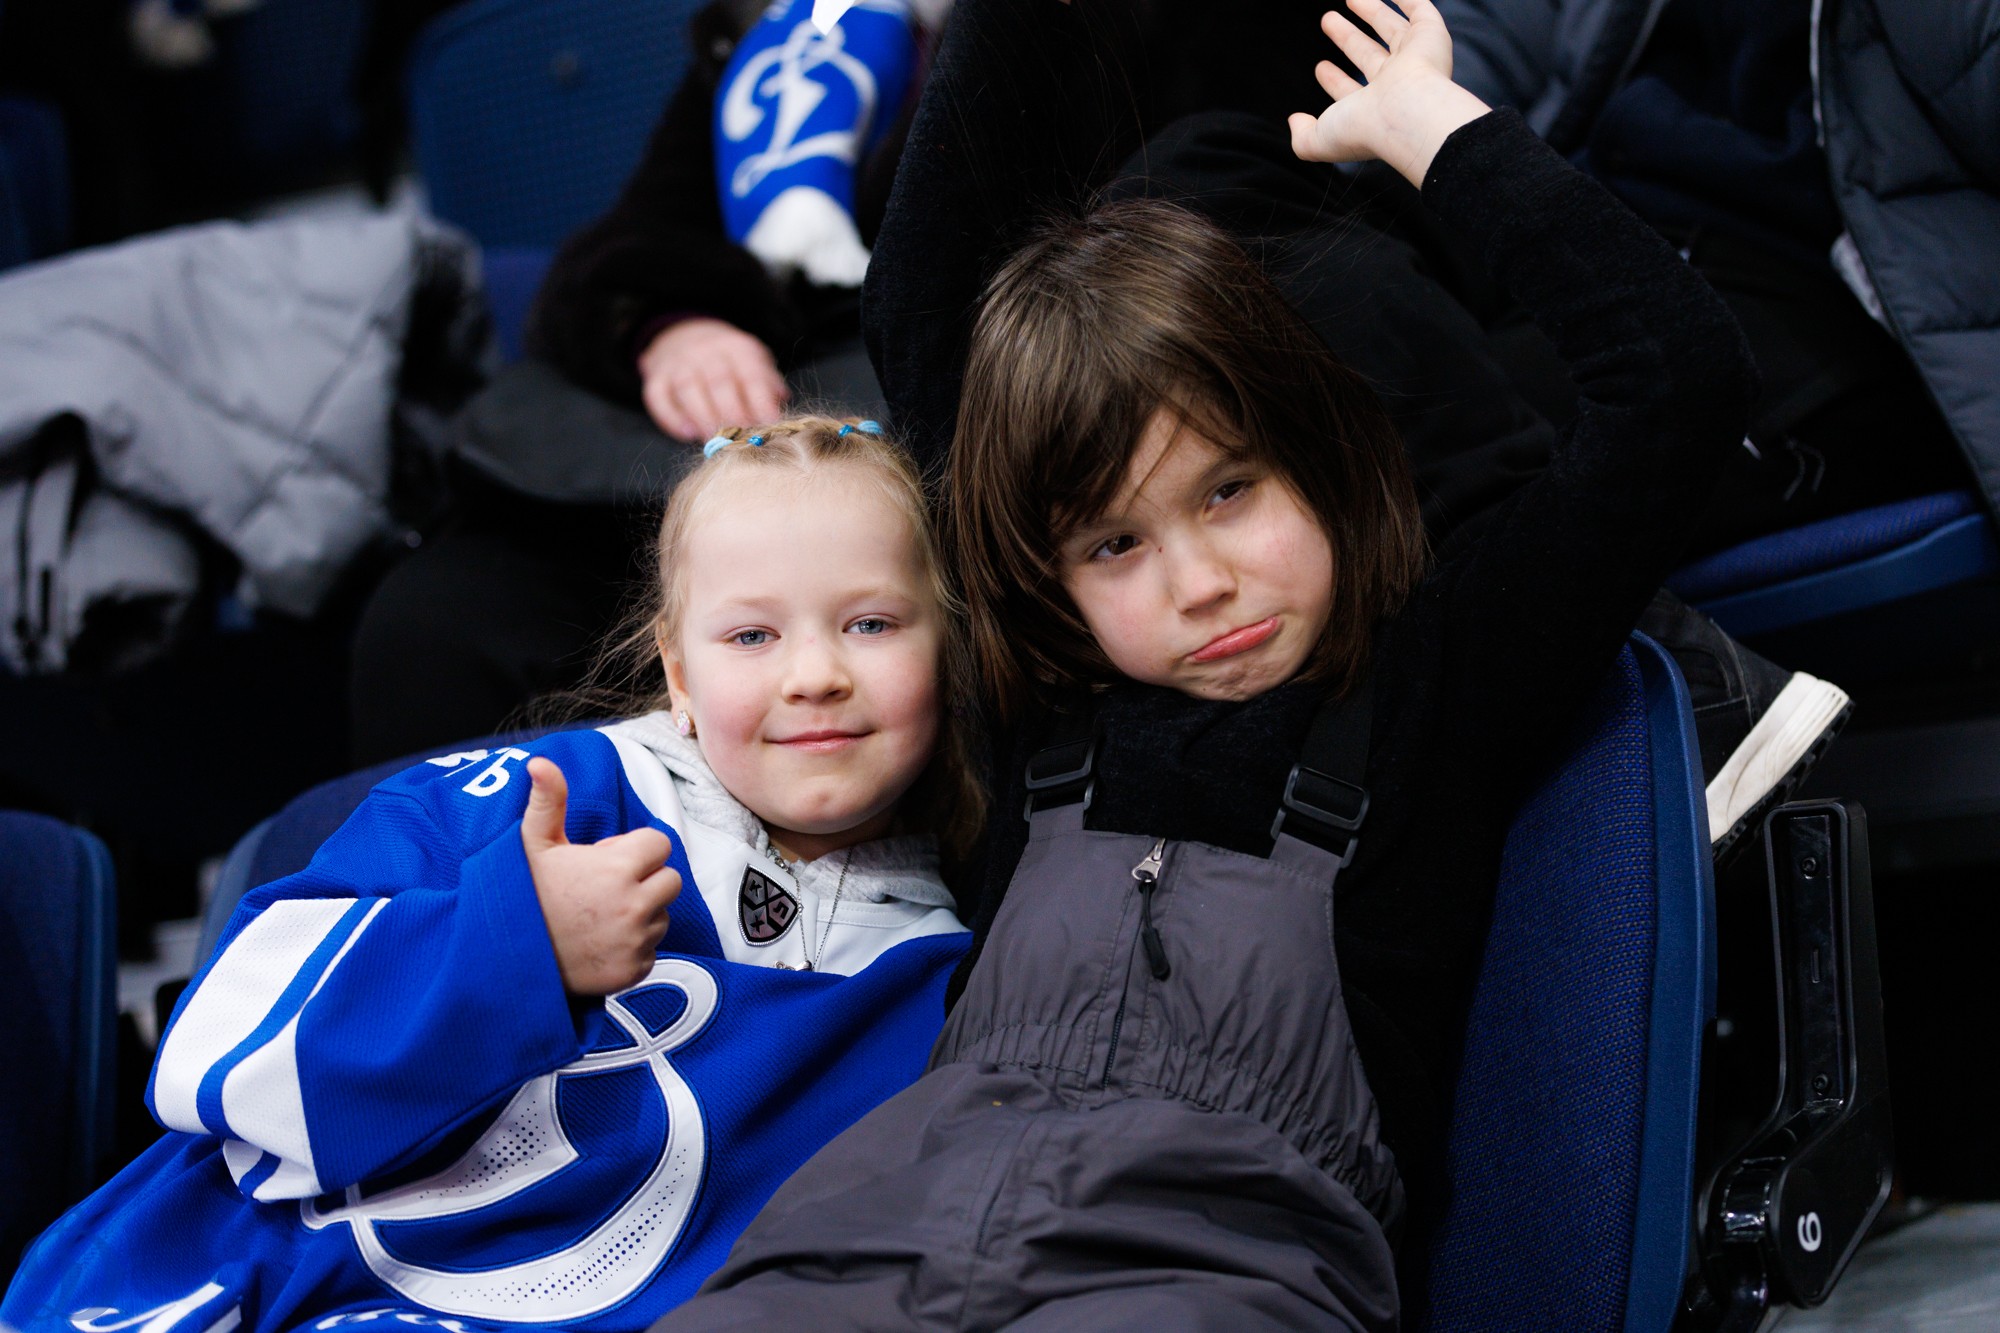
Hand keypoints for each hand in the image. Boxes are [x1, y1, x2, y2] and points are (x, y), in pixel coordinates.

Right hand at [522, 757, 681, 995]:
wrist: (504, 959)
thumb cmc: (522, 894)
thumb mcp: (532, 844)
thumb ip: (547, 801)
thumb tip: (540, 761)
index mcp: (617, 868)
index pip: (660, 844)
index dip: (636, 850)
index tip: (607, 860)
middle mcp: (634, 905)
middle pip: (670, 880)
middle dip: (646, 880)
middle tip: (607, 888)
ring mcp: (636, 941)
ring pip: (663, 916)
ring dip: (641, 914)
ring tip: (600, 917)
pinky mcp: (634, 971)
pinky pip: (652, 950)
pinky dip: (633, 948)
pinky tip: (600, 943)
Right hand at [637, 317, 788, 440]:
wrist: (685, 336)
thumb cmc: (728, 362)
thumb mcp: (753, 363)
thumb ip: (767, 386)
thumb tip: (779, 413)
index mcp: (736, 348)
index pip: (750, 373)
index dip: (761, 400)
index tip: (770, 424)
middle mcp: (706, 351)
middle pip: (718, 381)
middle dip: (732, 412)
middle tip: (742, 438)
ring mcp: (678, 363)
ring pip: (688, 388)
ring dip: (703, 417)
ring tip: (715, 440)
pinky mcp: (656, 376)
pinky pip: (659, 396)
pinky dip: (671, 417)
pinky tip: (687, 434)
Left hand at [1287, 0, 1489, 185]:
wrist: (1407, 114)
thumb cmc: (1364, 129)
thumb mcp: (1319, 139)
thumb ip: (1302, 137)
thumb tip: (1295, 121)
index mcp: (1373, 110)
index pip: (1351, 91)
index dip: (1334, 80)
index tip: (1320, 68)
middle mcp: (1395, 84)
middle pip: (1368, 54)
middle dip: (1347, 38)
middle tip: (1327, 21)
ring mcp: (1414, 59)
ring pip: (1391, 29)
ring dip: (1371, 12)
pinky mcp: (1430, 36)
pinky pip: (1420, 10)